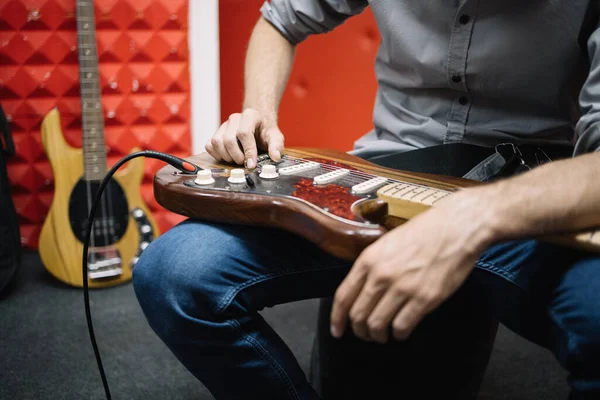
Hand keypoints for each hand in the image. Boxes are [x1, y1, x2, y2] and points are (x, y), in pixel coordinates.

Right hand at [205, 108, 283, 167]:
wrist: (258, 127)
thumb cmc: (265, 132)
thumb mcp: (275, 137)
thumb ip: (276, 146)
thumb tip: (275, 157)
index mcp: (250, 116)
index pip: (244, 133)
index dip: (248, 151)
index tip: (252, 164)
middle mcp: (234, 119)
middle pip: (228, 140)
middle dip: (237, 156)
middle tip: (245, 163)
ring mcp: (224, 126)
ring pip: (217, 142)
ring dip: (226, 156)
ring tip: (237, 159)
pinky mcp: (216, 133)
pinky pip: (209, 145)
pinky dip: (217, 155)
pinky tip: (228, 157)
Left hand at [330, 189, 493, 342]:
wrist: (455, 228)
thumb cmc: (423, 232)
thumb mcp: (386, 243)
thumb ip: (371, 266)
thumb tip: (360, 290)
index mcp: (368, 260)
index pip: (343, 297)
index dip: (336, 318)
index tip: (337, 330)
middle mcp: (381, 275)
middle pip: (358, 315)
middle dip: (359, 330)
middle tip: (366, 334)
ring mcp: (403, 288)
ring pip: (377, 325)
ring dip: (378, 335)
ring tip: (383, 335)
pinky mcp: (424, 299)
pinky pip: (402, 326)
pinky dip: (399, 334)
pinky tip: (401, 330)